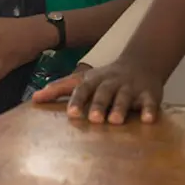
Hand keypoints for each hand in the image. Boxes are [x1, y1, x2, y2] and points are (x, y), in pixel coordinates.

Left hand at [30, 57, 163, 124]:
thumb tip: (34, 99)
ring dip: (120, 107)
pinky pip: (150, 102)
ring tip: (115, 121)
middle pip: (103, 92)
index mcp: (93, 81)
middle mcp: (111, 82)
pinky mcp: (149, 94)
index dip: (77, 100)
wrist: (140, 64)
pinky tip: (149, 120)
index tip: (72, 114)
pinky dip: (150, 110)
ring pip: (124, 97)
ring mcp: (130, 87)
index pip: (82, 89)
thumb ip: (59, 89)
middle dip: (98, 105)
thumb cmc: (104, 78)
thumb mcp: (82, 80)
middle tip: (94, 119)